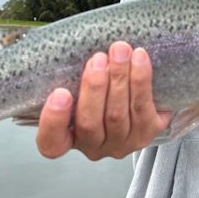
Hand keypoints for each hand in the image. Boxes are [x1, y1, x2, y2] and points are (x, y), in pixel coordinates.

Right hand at [36, 41, 172, 159]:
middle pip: (89, 123)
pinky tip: (139, 59)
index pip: (52, 143)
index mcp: (69, 139)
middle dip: (94, 87)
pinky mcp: (147, 133)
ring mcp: (122, 143)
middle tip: (98, 59)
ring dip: (119, 78)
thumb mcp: (80, 85)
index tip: (59, 92)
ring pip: (117, 114)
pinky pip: (143, 107)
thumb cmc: (104, 87)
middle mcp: (94, 146)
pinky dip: (141, 80)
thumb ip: (72, 78)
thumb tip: (67, 51)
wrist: (143, 95)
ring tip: (120, 51)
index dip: (53, 121)